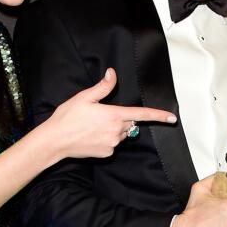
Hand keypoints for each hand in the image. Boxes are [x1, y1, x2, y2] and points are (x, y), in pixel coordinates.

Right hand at [41, 68, 176, 160]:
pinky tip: (91, 136)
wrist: (54, 141)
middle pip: (129, 122)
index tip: (172, 118)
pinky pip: (113, 144)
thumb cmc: (67, 117)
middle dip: (120, 118)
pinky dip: (106, 139)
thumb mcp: (84, 97)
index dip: (159, 115)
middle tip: (100, 115)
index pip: (142, 114)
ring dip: (113, 129)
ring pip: (121, 133)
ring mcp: (112, 143)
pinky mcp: (107, 153)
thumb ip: (103, 87)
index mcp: (114, 115)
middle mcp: (116, 130)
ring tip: (92, 126)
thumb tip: (113, 74)